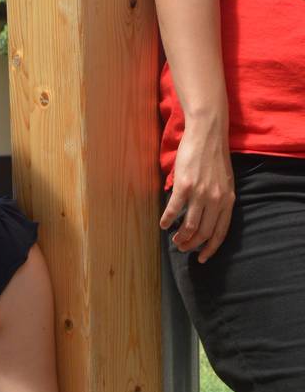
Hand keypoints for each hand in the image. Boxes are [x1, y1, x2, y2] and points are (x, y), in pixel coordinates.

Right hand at [160, 120, 234, 262]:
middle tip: (182, 247)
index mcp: (228, 200)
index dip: (211, 249)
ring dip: (180, 237)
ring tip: (174, 238)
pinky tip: (163, 224)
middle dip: (192, 245)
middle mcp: (216, 200)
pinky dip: (167, 220)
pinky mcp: (185, 186)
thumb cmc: (214, 156)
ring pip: (189, 226)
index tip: (202, 258)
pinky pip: (174, 210)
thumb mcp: (224, 181)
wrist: (208, 133)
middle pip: (203, 233)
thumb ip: (218, 200)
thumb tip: (206, 218)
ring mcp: (200, 194)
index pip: (220, 232)